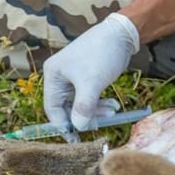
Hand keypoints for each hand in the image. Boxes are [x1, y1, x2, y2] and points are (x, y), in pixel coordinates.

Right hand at [43, 13, 138, 141]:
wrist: (122, 34)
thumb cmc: (101, 54)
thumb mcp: (92, 83)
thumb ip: (83, 107)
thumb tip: (79, 128)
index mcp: (53, 76)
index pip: (53, 109)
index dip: (64, 126)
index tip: (75, 140)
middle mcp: (60, 78)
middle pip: (66, 108)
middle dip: (84, 118)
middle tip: (99, 126)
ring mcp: (73, 78)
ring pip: (80, 104)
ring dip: (95, 111)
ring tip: (113, 112)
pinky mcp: (86, 78)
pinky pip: (89, 98)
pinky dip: (99, 104)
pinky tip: (113, 106)